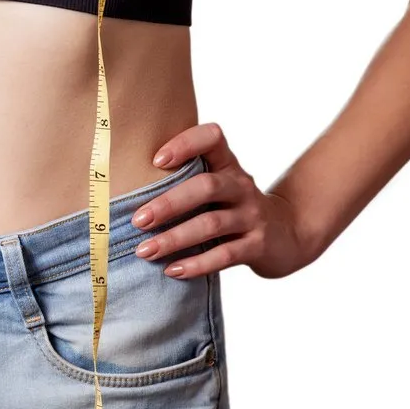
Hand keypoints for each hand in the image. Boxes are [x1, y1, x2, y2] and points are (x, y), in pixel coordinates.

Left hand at [131, 122, 312, 279]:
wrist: (287, 234)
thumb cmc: (233, 207)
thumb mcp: (217, 186)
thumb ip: (184, 180)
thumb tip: (122, 189)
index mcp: (227, 165)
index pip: (213, 138)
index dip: (186, 143)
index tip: (156, 160)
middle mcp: (241, 186)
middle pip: (205, 186)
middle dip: (168, 204)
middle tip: (137, 220)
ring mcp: (252, 215)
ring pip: (211, 224)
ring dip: (174, 238)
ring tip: (144, 250)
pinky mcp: (258, 245)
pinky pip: (225, 255)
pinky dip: (196, 264)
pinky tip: (172, 270)